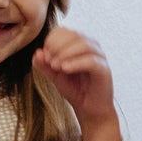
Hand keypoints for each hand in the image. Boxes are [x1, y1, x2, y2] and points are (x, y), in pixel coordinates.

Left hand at [34, 26, 119, 140]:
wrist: (89, 109)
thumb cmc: (75, 90)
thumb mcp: (54, 75)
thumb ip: (44, 65)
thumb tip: (37, 53)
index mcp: (79, 44)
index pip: (65, 31)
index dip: (52, 39)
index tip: (45, 55)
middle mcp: (92, 47)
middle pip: (74, 35)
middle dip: (57, 46)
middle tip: (49, 61)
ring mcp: (100, 57)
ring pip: (84, 45)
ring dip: (66, 54)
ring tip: (55, 66)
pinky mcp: (104, 70)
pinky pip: (91, 61)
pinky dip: (76, 63)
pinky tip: (65, 69)